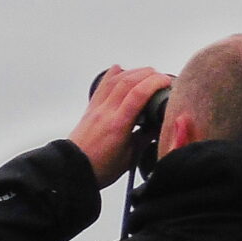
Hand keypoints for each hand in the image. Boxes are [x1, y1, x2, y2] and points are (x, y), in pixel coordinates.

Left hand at [68, 66, 172, 186]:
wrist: (73, 170)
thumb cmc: (99, 168)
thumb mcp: (130, 157)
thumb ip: (145, 138)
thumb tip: (159, 125)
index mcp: (118, 125)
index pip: (138, 94)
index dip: (155, 82)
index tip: (167, 81)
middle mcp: (106, 112)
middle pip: (128, 80)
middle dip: (148, 73)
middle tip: (161, 77)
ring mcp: (97, 108)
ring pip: (115, 79)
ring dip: (133, 71)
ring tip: (147, 73)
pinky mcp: (91, 108)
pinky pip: (102, 85)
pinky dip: (113, 74)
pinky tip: (120, 70)